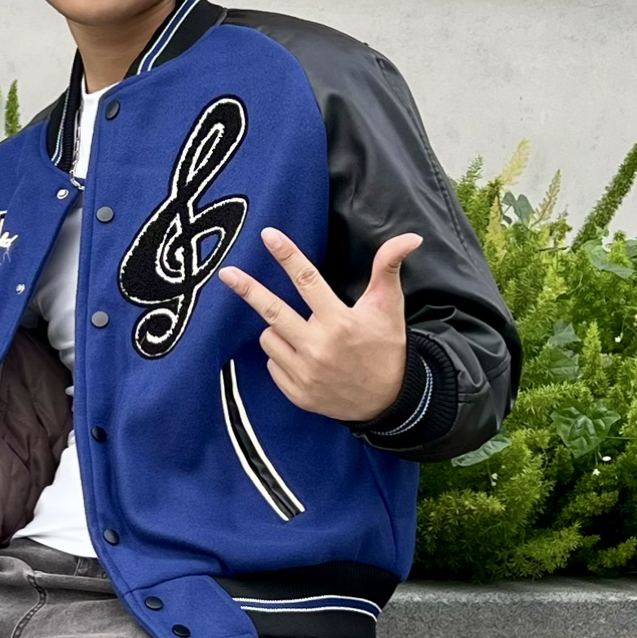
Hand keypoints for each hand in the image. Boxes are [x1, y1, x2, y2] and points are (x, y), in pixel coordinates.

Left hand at [219, 229, 421, 422]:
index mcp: (339, 322)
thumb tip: (410, 237)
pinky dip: (281, 357)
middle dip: (248, 289)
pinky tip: (303, 358)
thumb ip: (388, 269)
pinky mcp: (297, 394)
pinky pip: (272, 365)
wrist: (389, 402)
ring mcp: (305, 373)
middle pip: (273, 311)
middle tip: (226, 273)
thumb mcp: (389, 307)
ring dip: (277, 330)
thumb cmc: (387, 347)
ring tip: (301, 333)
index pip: (308, 280)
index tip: (267, 235)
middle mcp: (318, 347)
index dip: (287, 255)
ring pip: (269, 338)